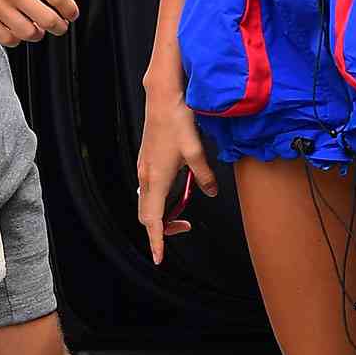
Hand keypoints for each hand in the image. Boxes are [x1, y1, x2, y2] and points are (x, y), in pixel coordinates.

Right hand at [0, 0, 77, 47]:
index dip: (70, 9)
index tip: (71, 14)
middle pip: (48, 19)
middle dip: (59, 26)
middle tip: (60, 26)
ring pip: (29, 33)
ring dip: (38, 34)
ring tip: (37, 29)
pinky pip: (6, 38)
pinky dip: (16, 39)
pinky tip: (16, 31)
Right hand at [136, 86, 218, 264]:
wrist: (162, 97)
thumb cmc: (176, 120)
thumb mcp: (196, 150)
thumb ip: (204, 175)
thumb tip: (211, 192)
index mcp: (157, 178)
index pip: (153, 220)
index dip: (156, 241)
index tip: (160, 258)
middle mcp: (146, 175)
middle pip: (147, 215)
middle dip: (162, 229)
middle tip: (184, 229)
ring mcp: (144, 167)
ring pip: (147, 202)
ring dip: (161, 214)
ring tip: (181, 215)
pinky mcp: (146, 160)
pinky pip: (149, 189)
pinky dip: (159, 200)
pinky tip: (175, 192)